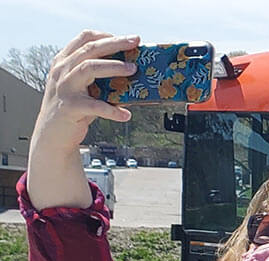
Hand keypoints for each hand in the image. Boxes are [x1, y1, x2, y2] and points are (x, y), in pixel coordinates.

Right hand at [28, 31, 139, 210]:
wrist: (52, 135)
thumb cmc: (74, 109)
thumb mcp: (82, 88)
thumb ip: (98, 77)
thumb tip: (132, 71)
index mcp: (64, 63)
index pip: (83, 39)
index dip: (105, 35)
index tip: (125, 38)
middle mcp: (62, 72)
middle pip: (89, 49)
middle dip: (114, 43)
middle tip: (135, 42)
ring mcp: (65, 88)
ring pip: (88, 68)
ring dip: (113, 66)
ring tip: (133, 69)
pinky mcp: (70, 108)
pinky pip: (95, 106)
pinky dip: (112, 110)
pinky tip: (125, 115)